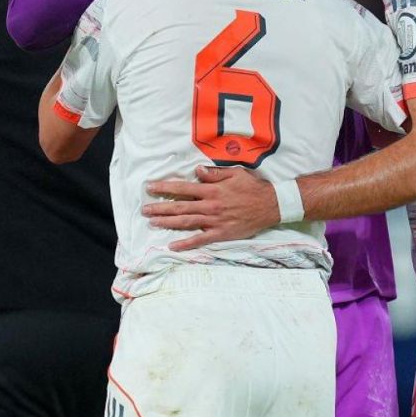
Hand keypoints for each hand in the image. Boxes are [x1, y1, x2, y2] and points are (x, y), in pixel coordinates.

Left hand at [141, 167, 278, 250]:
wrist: (271, 206)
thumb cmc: (253, 188)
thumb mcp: (234, 173)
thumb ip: (214, 174)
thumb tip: (196, 171)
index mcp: (211, 190)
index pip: (183, 188)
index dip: (165, 188)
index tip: (150, 188)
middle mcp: (210, 206)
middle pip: (179, 207)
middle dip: (160, 208)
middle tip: (144, 210)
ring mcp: (214, 221)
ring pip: (186, 222)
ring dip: (168, 223)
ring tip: (152, 223)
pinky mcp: (221, 233)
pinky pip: (200, 240)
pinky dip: (186, 243)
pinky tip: (172, 245)